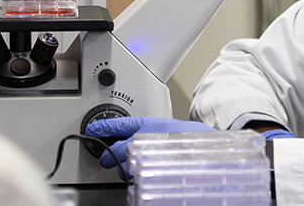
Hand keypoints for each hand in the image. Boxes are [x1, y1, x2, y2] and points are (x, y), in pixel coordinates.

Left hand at [86, 117, 215, 177]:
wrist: (210, 153)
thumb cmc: (194, 139)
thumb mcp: (172, 128)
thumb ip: (152, 132)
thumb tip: (135, 137)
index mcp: (149, 126)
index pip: (119, 124)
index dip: (103, 126)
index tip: (93, 128)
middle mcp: (144, 142)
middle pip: (116, 150)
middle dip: (108, 156)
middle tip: (105, 159)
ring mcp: (145, 160)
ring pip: (124, 168)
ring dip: (123, 170)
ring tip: (129, 170)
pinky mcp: (149, 176)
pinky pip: (136, 180)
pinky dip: (137, 180)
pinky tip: (142, 178)